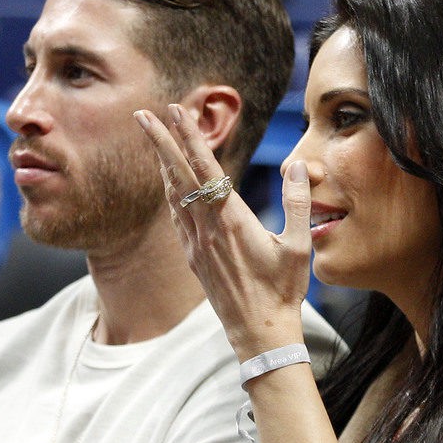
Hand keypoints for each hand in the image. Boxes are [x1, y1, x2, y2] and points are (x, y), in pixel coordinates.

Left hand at [135, 104, 312, 358]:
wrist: (259, 332)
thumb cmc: (282, 291)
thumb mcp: (299, 246)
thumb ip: (297, 202)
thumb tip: (295, 166)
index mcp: (231, 219)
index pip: (205, 167)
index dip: (189, 136)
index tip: (176, 110)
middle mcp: (207, 227)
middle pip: (179, 174)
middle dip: (160, 141)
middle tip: (142, 114)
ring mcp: (196, 243)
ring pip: (173, 194)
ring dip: (163, 164)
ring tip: (154, 140)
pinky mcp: (194, 258)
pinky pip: (176, 216)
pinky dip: (170, 192)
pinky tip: (169, 185)